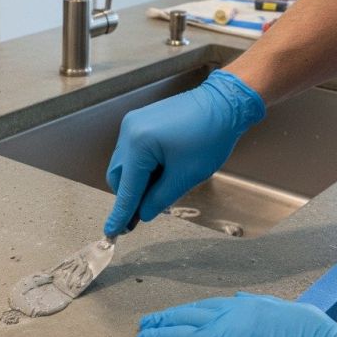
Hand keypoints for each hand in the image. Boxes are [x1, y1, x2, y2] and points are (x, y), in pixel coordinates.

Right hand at [104, 69, 264, 236]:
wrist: (224, 103)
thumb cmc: (210, 136)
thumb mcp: (185, 176)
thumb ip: (159, 199)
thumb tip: (143, 214)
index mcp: (139, 144)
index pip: (127, 188)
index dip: (121, 214)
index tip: (112, 232)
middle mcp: (129, 131)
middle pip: (118, 176)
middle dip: (130, 195)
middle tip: (145, 212)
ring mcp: (133, 124)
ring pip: (125, 165)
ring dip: (137, 181)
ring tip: (161, 187)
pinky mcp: (140, 122)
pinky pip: (133, 152)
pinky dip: (142, 167)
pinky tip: (161, 172)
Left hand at [137, 292, 336, 336]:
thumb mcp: (291, 312)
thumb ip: (260, 307)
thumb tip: (239, 301)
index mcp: (247, 307)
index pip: (204, 308)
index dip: (183, 313)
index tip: (171, 315)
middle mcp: (231, 323)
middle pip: (185, 319)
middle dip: (162, 322)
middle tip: (146, 325)